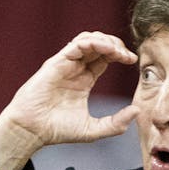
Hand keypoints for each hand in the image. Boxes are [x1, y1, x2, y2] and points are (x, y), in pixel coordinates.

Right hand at [0, 31, 139, 169]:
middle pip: (99, 45)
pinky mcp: (56, 63)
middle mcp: (74, 69)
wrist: (31, 130)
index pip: (105, 58)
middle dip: (116, 45)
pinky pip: (77, 45)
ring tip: (118, 51)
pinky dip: (93, 43)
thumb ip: (115, 123)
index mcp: (83, 80)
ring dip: (106, 40)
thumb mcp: (93, 130)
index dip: (120, 55)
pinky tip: (107, 50)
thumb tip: (137, 111)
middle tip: (128, 56)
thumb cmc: (56, 130)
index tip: (133, 62)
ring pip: (88, 39)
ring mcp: (65, 64)